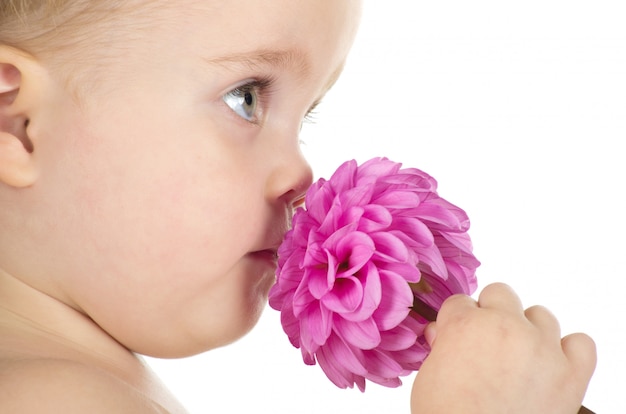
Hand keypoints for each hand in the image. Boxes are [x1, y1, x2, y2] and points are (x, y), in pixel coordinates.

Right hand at [411, 283, 595, 413]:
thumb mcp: (428, 377)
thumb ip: (440, 347)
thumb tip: (441, 333)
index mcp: (465, 324)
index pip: (461, 302)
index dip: (458, 321)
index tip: (458, 337)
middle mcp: (504, 326)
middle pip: (501, 294)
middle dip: (492, 314)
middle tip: (487, 345)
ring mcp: (541, 347)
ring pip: (541, 315)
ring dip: (530, 330)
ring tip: (520, 358)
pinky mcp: (570, 373)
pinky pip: (581, 344)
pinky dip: (570, 351)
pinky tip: (552, 364)